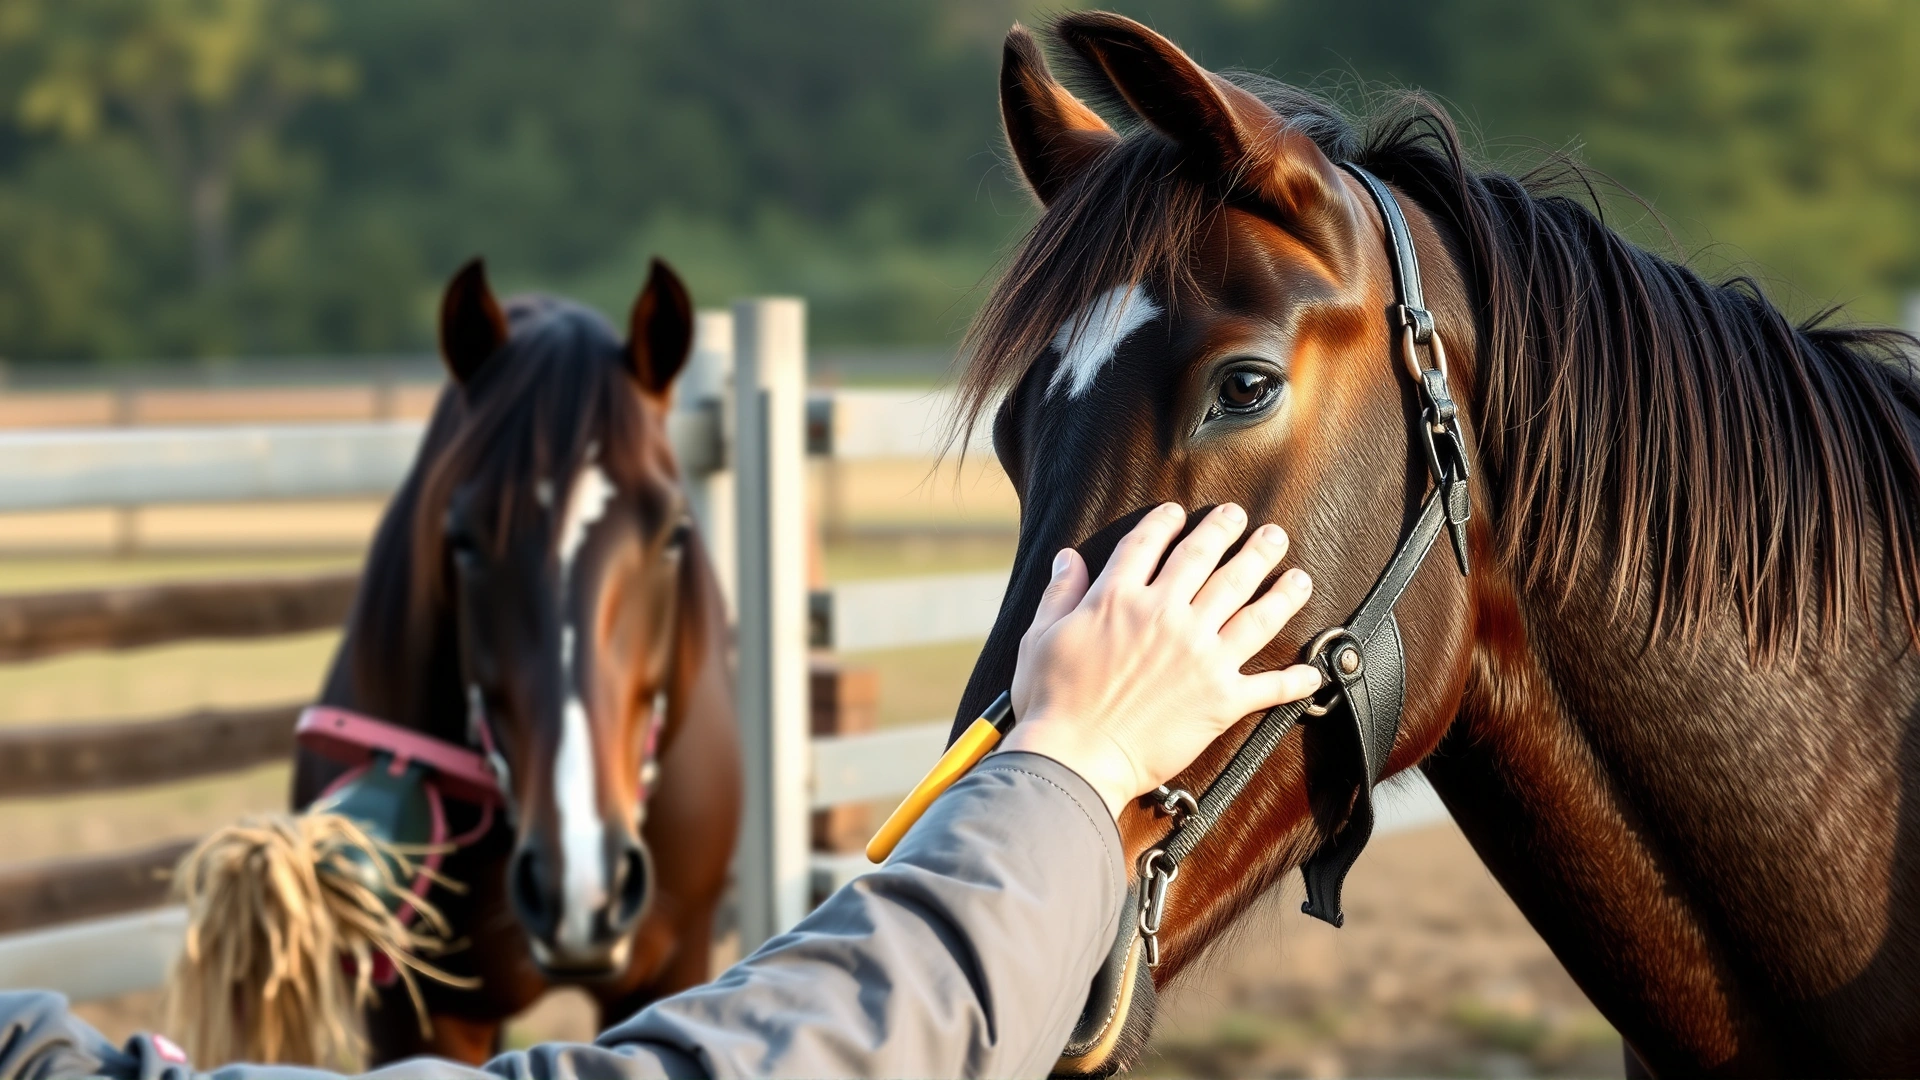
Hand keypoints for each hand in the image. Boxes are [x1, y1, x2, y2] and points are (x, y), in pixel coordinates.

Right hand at [997, 502, 1320, 818]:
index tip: (1180, 513)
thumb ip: (1060, 594)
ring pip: (1252, 610)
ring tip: (1297, 573)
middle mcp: (1167, 617)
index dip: (1166, 523)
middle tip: (1254, 522)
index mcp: (1119, 599)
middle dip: (1234, 535)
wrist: (1074, 758)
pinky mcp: (1220, 700)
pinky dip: (1295, 680)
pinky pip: (1268, 686)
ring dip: (1279, 588)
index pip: (1149, 545)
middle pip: (1209, 562)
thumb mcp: (1040, 636)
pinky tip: (1313, 670)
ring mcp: (1200, 656)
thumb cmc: (1050, 701)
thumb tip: (1067, 558)